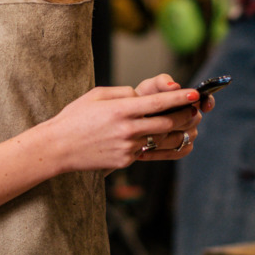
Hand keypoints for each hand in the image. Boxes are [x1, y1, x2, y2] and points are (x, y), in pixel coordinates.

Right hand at [39, 84, 198, 172]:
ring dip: (173, 131)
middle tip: (195, 110)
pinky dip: (150, 143)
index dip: (180, 98)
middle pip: (167, 123)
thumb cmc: (75, 118)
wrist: (58, 148)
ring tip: (181, 125)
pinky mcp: (125, 161)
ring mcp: (127, 147)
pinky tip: (151, 137)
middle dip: (185, 116)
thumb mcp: (97, 95)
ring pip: (159, 138)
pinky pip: (145, 150)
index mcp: (121, 109)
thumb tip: (142, 97)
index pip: (158, 103)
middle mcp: (127, 129)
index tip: (195, 94)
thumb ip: (123, 93)